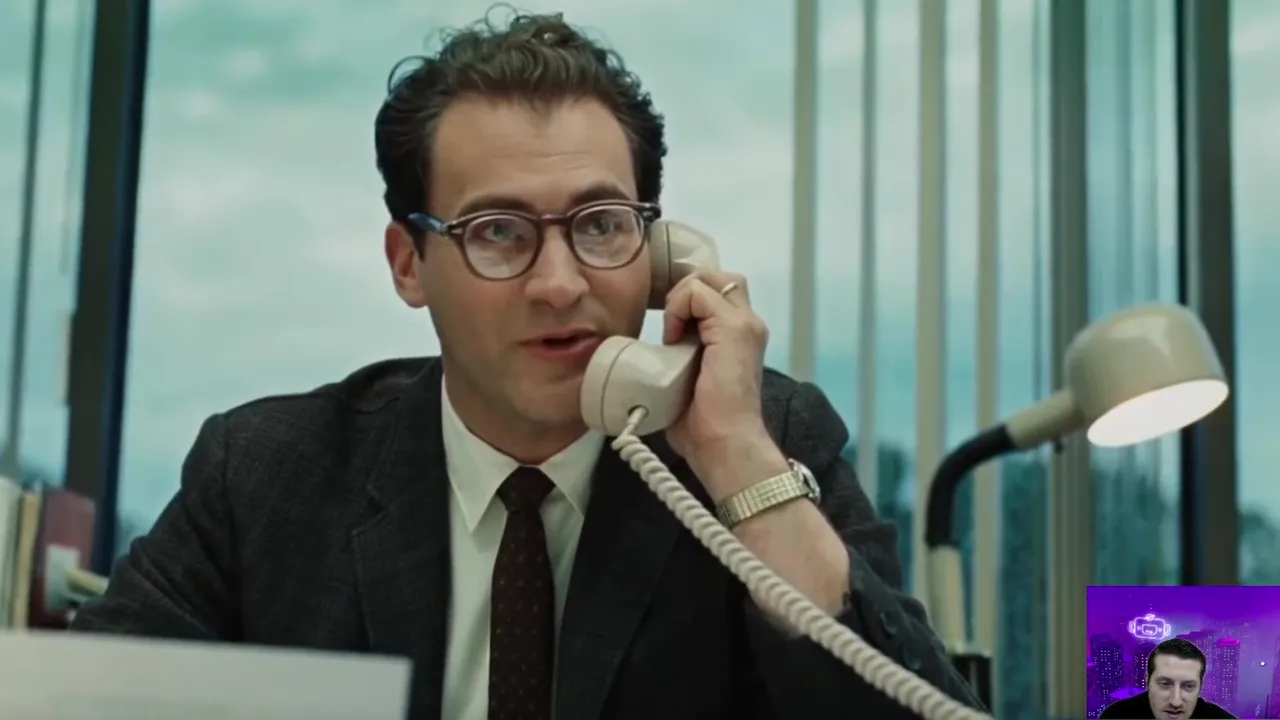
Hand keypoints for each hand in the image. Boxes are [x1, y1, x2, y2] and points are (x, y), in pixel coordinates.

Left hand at [661, 268, 771, 462]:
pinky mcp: (734, 329)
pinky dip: (677, 307)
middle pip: (716, 276)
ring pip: (708, 278)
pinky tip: (672, 338)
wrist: (724, 445)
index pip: (716, 292)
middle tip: (669, 326)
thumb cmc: (704, 426)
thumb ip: (680, 358)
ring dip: (680, 298)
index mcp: (741, 336)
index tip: (668, 333)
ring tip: (671, 333)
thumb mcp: (687, 380)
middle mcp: (749, 325)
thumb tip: (649, 358)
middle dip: (684, 290)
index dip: (686, 301)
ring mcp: (744, 324)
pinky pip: (697, 292)